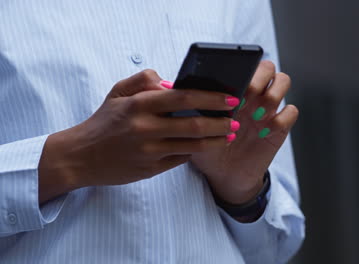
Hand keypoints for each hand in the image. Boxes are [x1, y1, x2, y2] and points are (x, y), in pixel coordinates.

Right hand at [38, 69, 239, 202]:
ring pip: (192, 146)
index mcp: (139, 105)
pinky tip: (207, 147)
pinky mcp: (150, 169)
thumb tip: (171, 82)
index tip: (230, 98)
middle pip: (194, 125)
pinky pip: (180, 159)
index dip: (211, 98)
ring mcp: (149, 151)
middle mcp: (146, 128)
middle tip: (236, 120)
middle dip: (221, 122)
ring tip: (229, 135)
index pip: (184, 98)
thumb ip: (144, 79)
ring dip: (215, 140)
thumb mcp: (117, 92)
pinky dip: (196, 152)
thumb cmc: (103, 122)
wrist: (81, 157)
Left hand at [190, 61, 298, 204]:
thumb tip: (168, 86)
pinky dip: (281, 117)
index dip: (242, 67)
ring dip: (272, 93)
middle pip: (268, 67)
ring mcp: (268, 109)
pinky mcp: (280, 128)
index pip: (246, 61)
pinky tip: (265, 130)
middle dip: (258, 77)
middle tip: (245, 95)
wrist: (223, 175)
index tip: (230, 83)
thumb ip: (186, 106)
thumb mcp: (193, 126)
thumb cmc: (206, 147)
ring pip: (283, 81)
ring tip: (256, 113)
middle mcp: (253, 94)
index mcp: (234, 89)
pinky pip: (291, 111)